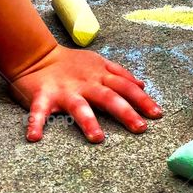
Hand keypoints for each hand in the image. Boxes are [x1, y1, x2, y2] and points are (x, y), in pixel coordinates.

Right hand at [7, 45, 162, 142]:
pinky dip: (35, 122)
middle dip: (126, 112)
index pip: (127, 87)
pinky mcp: (42, 96)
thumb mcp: (100, 64)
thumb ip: (121, 74)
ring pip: (79, 106)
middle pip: (110, 97)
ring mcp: (65, 90)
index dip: (143, 100)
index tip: (157, 114)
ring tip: (97, 138)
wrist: (37, 54)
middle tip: (140, 128)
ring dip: (88, 121)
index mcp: (101, 76)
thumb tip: (142, 84)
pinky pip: (38, 111)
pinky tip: (34, 137)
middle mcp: (86, 84)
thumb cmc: (72, 63)